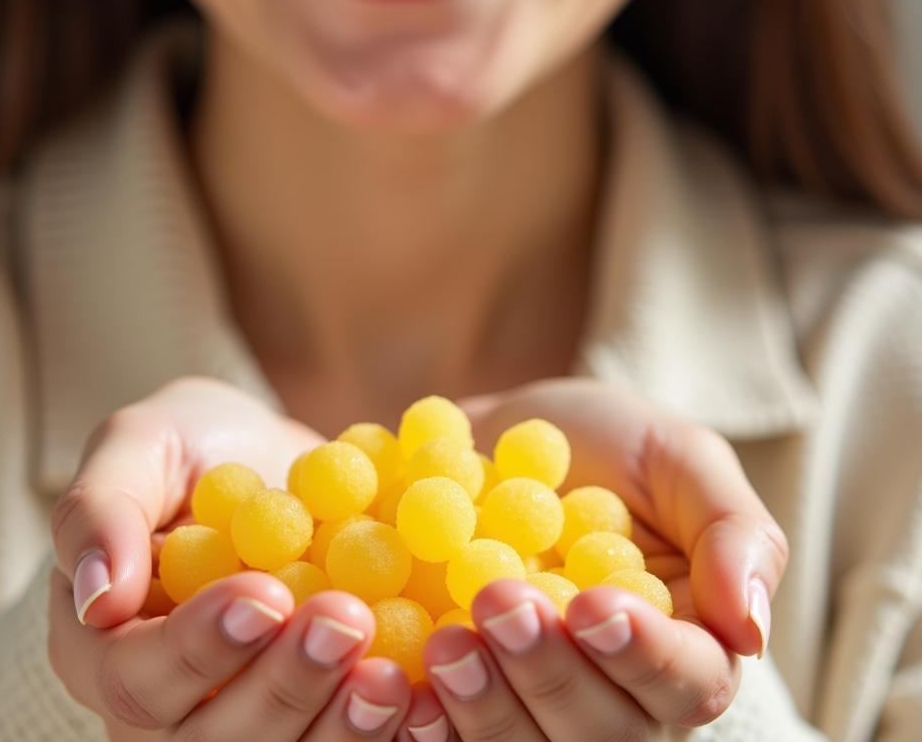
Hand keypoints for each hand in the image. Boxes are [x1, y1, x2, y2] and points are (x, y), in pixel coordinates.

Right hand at [48, 377, 412, 738]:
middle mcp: (168, 709)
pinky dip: (380, 731)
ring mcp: (239, 719)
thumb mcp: (138, 446)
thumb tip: (95, 596)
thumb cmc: (188, 447)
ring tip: (392, 677)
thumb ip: (101, 508)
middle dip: (283, 688)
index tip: (265, 594)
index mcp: (106, 649)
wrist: (265, 462)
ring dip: (337, 730)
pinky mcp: (308, 715)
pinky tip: (422, 698)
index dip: (200, 647)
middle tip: (347, 621)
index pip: (138, 676)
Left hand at [415, 376, 787, 739]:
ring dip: (484, 706)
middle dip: (549, 672)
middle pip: (601, 731)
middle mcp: (616, 695)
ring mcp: (539, 702)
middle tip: (498, 603)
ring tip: (445, 641)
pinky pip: (453, 734)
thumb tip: (751, 628)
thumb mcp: (681, 459)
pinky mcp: (471, 693)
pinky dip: (428, 724)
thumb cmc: (612, 446)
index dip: (644, 657)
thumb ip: (733, 532)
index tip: (593, 606)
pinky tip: (399, 692)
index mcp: (683, 646)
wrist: (512, 439)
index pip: (688, 683)